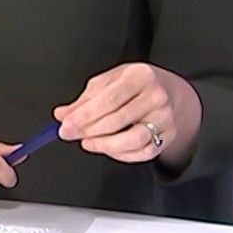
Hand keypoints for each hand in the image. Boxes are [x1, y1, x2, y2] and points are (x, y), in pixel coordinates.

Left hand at [54, 62, 198, 164]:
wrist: (170, 91)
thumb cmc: (136, 84)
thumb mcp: (109, 81)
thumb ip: (85, 99)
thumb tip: (63, 114)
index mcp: (139, 76)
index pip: (108, 100)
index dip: (84, 116)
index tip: (66, 125)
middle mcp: (156, 96)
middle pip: (118, 120)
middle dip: (88, 131)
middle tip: (70, 134)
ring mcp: (165, 118)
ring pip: (133, 140)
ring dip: (105, 145)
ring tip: (88, 143)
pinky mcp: (168, 136)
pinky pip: (144, 152)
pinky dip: (122, 155)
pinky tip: (108, 149)